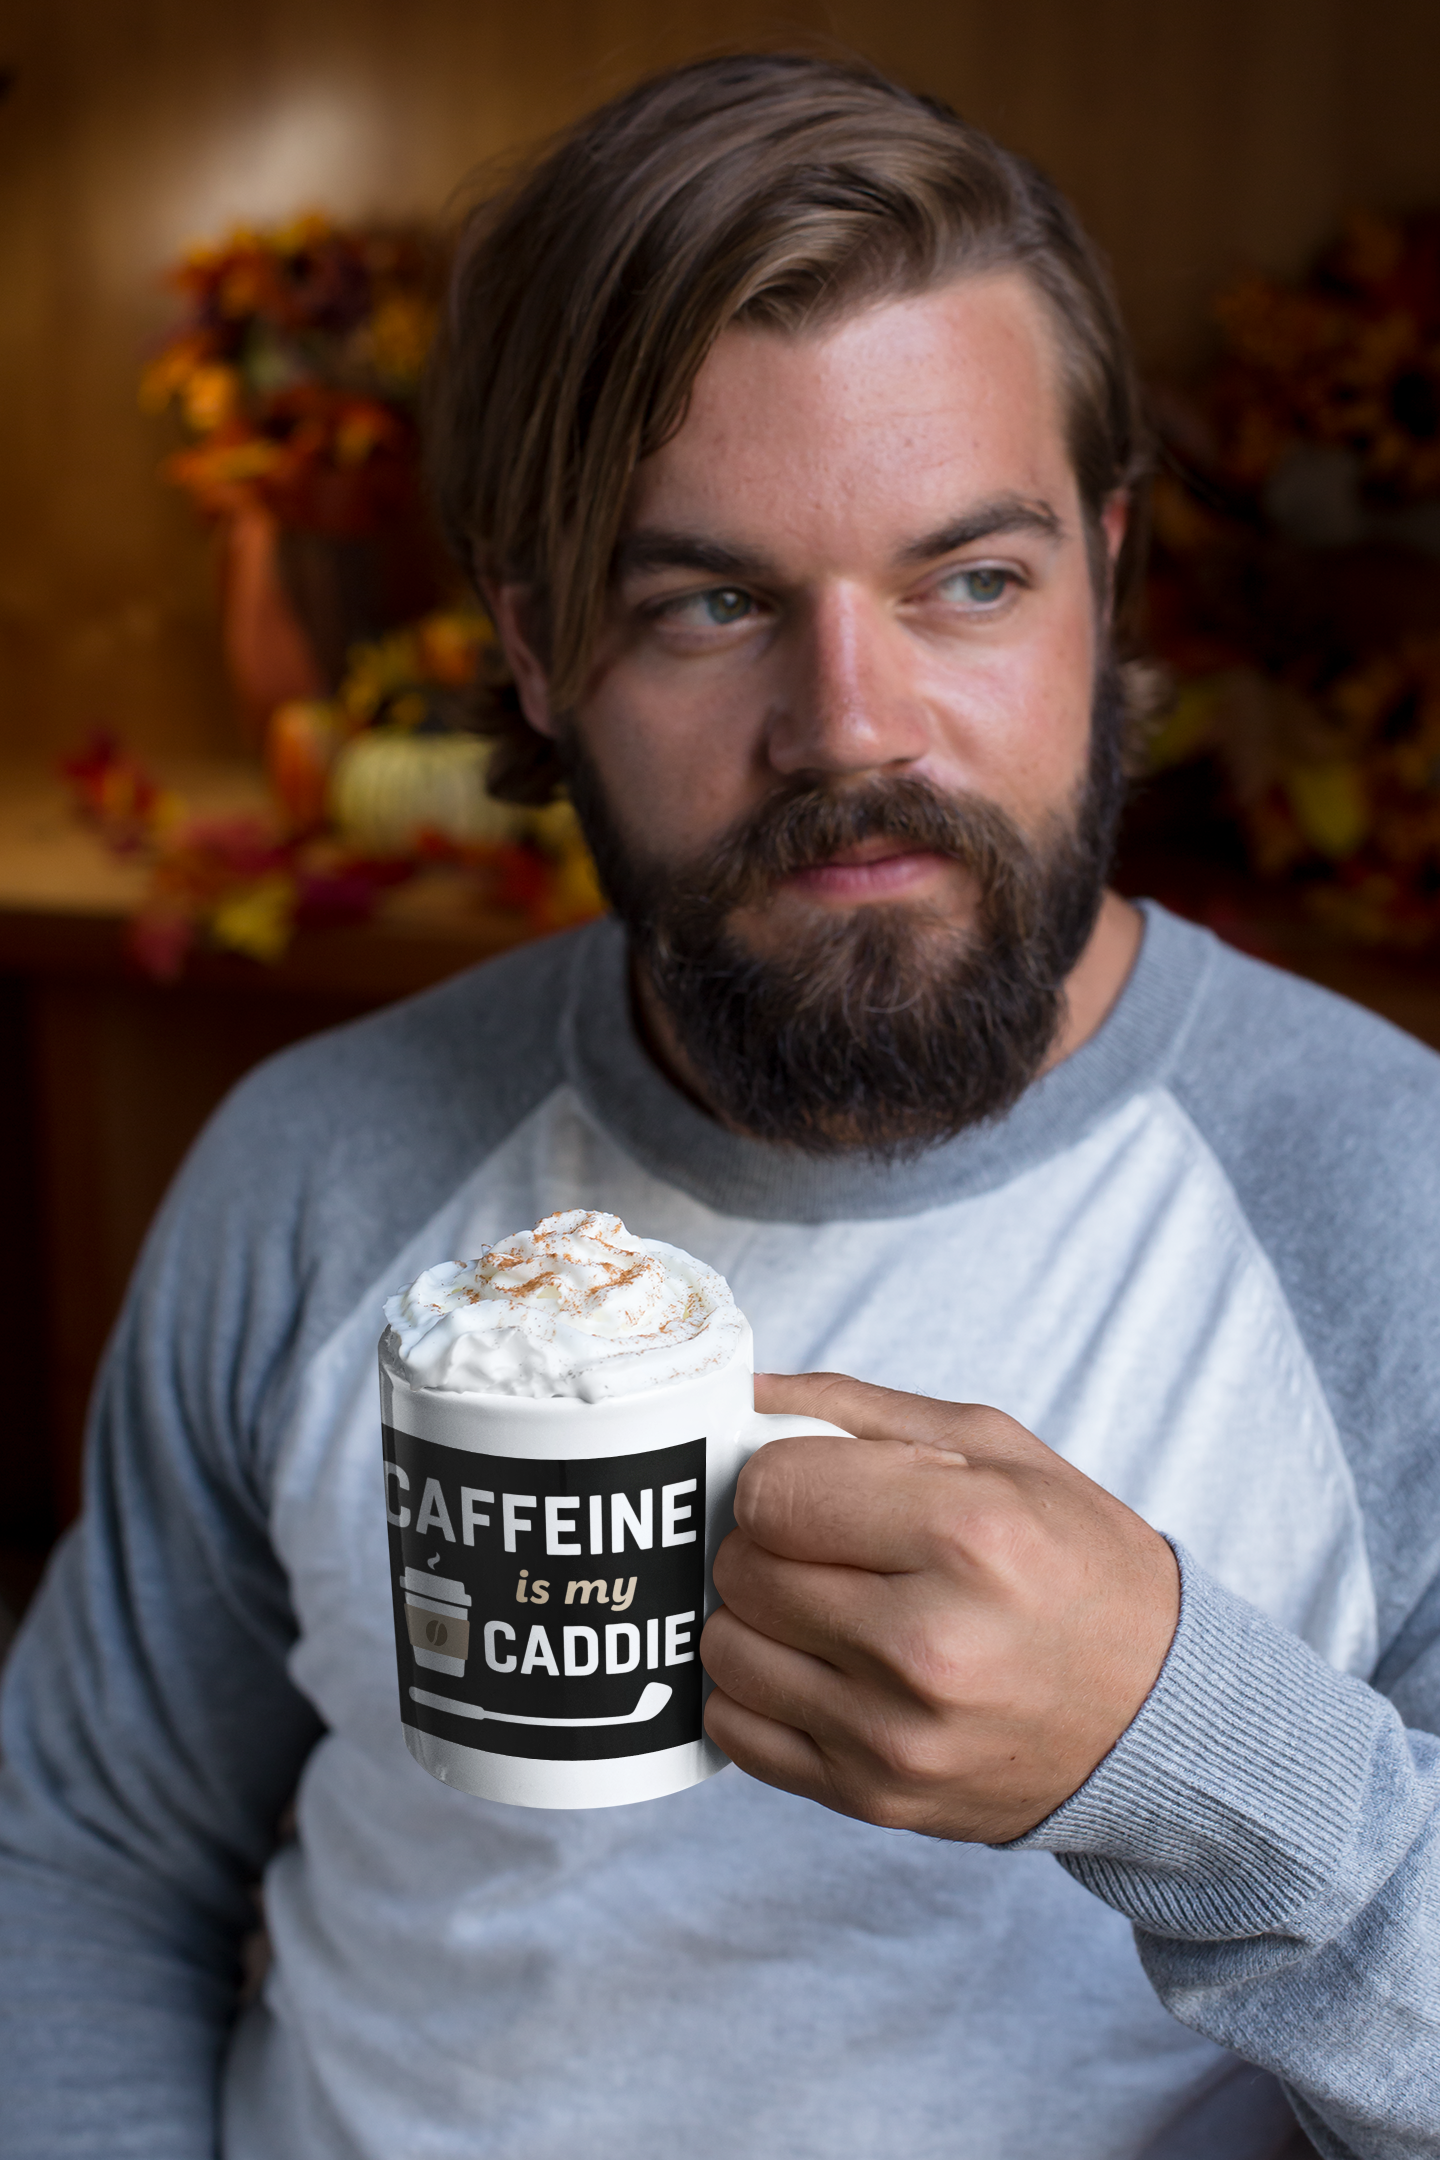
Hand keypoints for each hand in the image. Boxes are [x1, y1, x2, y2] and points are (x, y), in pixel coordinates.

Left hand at [701, 1373, 1179, 1843]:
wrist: (1156, 1715)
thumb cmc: (1076, 1564)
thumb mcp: (996, 1449)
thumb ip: (856, 1410)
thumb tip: (743, 1390)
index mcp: (969, 1534)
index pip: (771, 1491)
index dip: (778, 1477)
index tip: (815, 1486)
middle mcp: (930, 1642)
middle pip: (743, 1569)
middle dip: (768, 1544)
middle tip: (827, 1546)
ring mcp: (897, 1734)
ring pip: (726, 1649)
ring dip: (758, 1619)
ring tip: (824, 1606)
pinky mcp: (874, 1797)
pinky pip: (737, 1730)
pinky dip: (757, 1692)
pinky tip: (817, 1668)